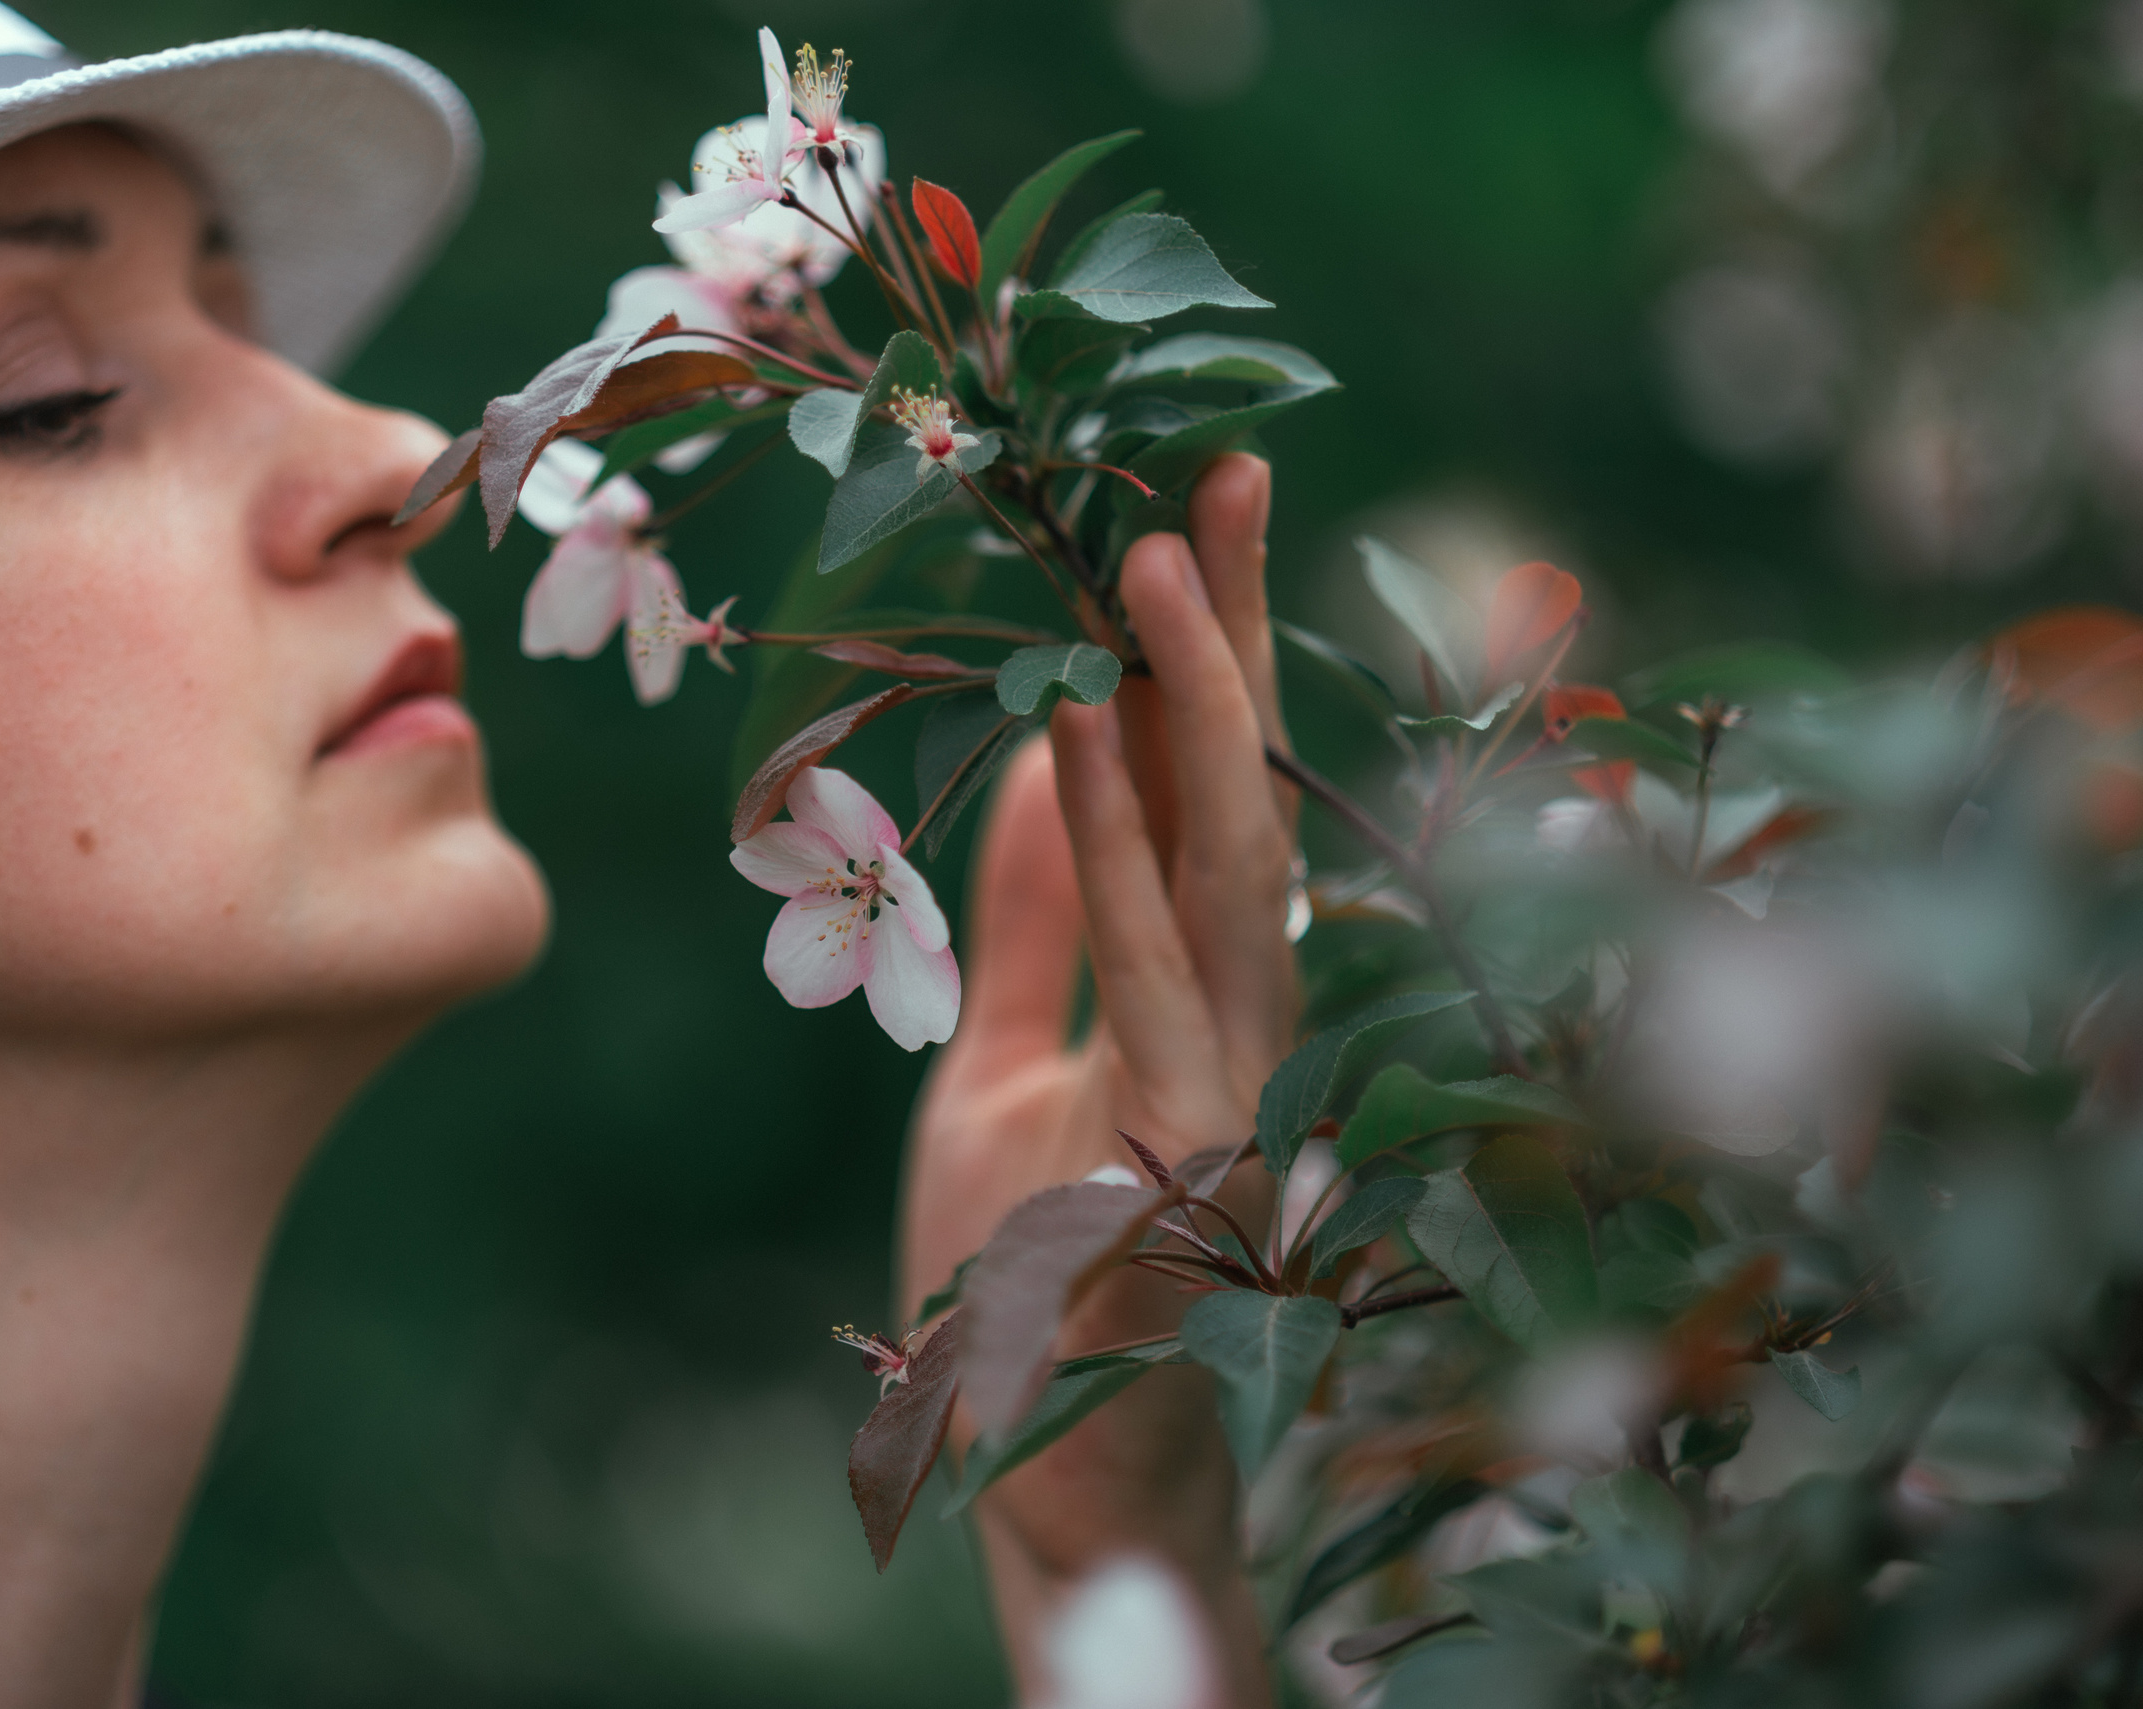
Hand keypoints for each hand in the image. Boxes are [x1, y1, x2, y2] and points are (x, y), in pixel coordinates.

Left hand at [900, 454, 1298, 1701]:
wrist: (1041, 1459)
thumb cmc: (1024, 1264)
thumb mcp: (1004, 1055)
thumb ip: (1037, 924)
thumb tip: (1050, 767)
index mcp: (1186, 983)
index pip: (1205, 789)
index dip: (1202, 650)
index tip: (1190, 505)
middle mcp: (1228, 1012)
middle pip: (1239, 790)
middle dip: (1230, 630)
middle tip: (1220, 467)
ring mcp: (1220, 1076)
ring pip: (1225, 856)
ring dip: (1187, 699)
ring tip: (1143, 550)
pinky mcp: (1182, 1150)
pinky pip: (1145, 970)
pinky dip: (1114, 845)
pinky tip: (1077, 728)